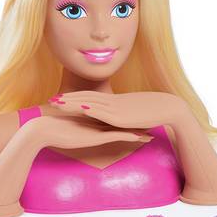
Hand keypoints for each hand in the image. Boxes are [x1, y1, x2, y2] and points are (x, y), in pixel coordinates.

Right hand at [29, 115, 153, 148]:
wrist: (44, 129)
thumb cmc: (53, 131)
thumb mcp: (69, 130)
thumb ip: (76, 129)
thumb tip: (77, 132)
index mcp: (93, 119)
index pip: (114, 118)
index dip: (126, 119)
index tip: (138, 121)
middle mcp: (98, 122)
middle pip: (123, 122)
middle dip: (137, 124)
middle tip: (151, 124)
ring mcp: (98, 128)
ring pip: (123, 129)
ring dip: (138, 132)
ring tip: (152, 136)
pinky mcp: (97, 136)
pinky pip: (117, 136)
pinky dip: (130, 136)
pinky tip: (140, 139)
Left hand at [48, 91, 187, 128]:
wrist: (166, 106)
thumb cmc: (152, 111)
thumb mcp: (133, 113)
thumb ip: (122, 115)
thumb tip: (116, 120)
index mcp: (114, 101)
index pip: (90, 97)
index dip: (74, 97)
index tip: (61, 98)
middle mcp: (112, 102)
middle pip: (85, 98)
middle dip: (67, 99)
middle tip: (51, 100)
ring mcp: (116, 108)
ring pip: (90, 103)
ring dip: (73, 103)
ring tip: (58, 103)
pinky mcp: (121, 115)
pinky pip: (103, 111)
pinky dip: (91, 108)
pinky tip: (80, 107)